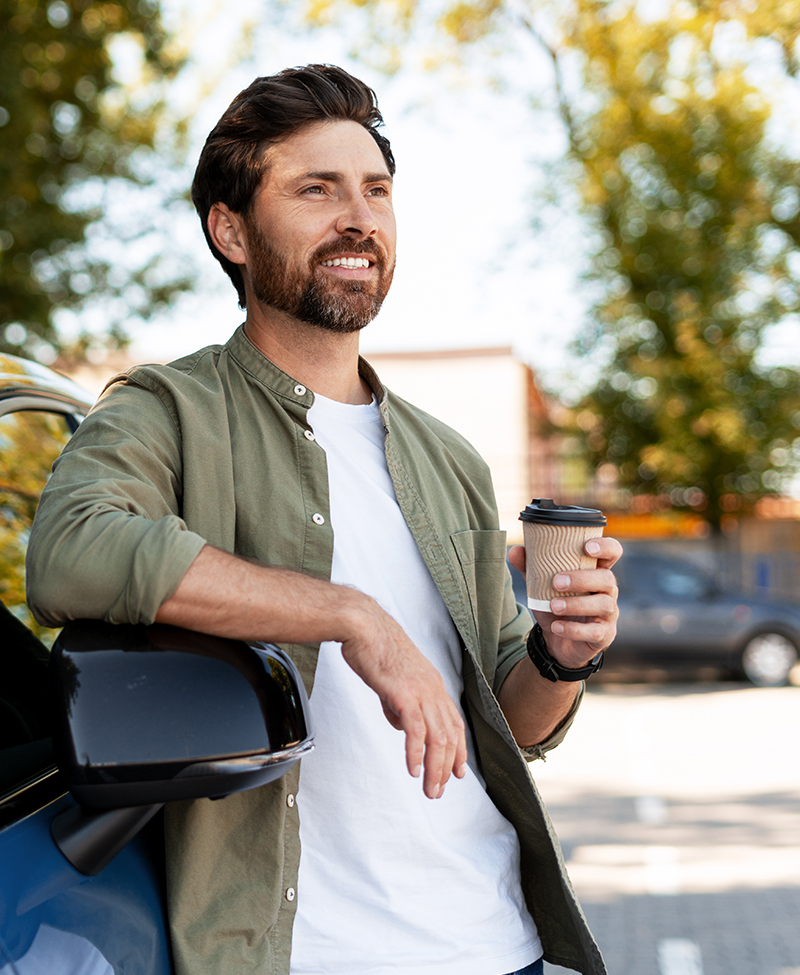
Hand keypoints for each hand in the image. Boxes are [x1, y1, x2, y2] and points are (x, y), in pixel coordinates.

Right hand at [339, 593, 467, 799]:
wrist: (364, 626)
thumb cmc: (374, 648)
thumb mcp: (393, 680)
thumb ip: (400, 704)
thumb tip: (401, 725)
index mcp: (433, 684)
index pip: (454, 724)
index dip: (458, 751)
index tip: (456, 773)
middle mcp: (433, 689)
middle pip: (449, 737)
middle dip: (446, 769)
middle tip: (438, 792)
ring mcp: (421, 691)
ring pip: (437, 738)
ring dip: (434, 769)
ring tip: (430, 790)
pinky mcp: (404, 693)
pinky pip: (415, 730)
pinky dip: (416, 753)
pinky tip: (413, 770)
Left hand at [508, 536, 621, 668]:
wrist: (557, 642)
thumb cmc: (555, 604)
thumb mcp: (541, 586)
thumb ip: (530, 567)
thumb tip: (515, 550)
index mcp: (596, 571)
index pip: (613, 552)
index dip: (606, 547)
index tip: (587, 546)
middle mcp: (607, 590)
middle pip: (607, 578)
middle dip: (582, 579)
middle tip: (556, 582)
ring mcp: (608, 614)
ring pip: (604, 604)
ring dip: (577, 604)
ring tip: (553, 606)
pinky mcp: (604, 635)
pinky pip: (596, 632)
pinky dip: (574, 629)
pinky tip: (556, 627)